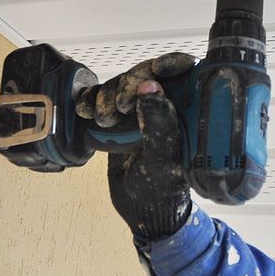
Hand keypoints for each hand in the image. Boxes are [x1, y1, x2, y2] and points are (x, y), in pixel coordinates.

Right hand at [76, 54, 196, 241]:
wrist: (140, 212)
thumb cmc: (163, 190)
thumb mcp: (163, 159)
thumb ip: (159, 125)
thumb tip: (151, 88)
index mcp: (188, 112)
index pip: (186, 73)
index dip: (172, 64)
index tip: (157, 69)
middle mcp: (166, 106)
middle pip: (148, 74)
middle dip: (130, 83)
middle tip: (119, 106)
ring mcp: (142, 111)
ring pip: (122, 84)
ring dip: (107, 95)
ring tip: (104, 119)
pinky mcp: (119, 118)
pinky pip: (102, 98)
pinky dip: (91, 100)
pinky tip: (86, 112)